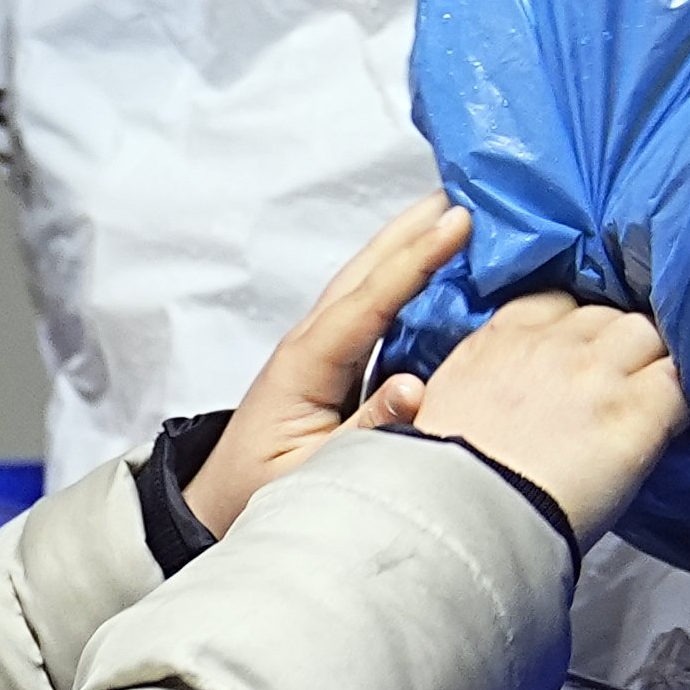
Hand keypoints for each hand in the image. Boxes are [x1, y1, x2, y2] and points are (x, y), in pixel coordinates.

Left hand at [184, 198, 467, 538]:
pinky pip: (374, 303)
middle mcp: (309, 342)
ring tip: (456, 206)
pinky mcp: (331, 357)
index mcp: (304, 364)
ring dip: (408, 240)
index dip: (415, 259)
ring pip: (367, 278)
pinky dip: (404, 274)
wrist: (220, 503)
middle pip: (366, 270)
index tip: (458, 222)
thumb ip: (369, 431)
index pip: (368, 300)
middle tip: (468, 187)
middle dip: (415, 227)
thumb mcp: (318, 472)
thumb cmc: (263, 491)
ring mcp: (318, 345)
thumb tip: (414, 389)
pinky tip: (436, 261)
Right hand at [398, 288, 689, 541]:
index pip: (556, 302)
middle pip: (609, 315)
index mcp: (500, 339)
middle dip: (616, 345)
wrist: (467, 519)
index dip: (574, 328)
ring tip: (648, 400)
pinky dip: (683, 397)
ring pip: (650, 336)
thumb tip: (497, 385)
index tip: (576, 356)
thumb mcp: (439, 406)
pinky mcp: (638, 411)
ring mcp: (599, 373)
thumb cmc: (443, 481)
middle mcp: (554, 343)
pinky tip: (674, 421)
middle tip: (616, 385)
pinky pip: (681, 382)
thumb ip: (479, 376)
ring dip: (653, 363)